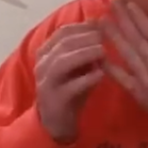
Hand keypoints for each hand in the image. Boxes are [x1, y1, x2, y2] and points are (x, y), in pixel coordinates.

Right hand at [34, 22, 105, 143]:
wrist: (55, 122)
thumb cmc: (69, 90)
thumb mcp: (77, 67)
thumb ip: (85, 50)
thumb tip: (99, 26)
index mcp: (46, 53)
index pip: (62, 32)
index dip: (82, 26)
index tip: (100, 25)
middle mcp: (42, 65)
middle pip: (63, 44)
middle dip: (85, 38)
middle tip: (104, 37)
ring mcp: (47, 83)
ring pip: (62, 62)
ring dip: (84, 54)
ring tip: (102, 51)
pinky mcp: (55, 100)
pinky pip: (70, 87)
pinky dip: (87, 79)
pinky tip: (101, 74)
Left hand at [100, 1, 147, 141]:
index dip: (139, 17)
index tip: (128, 3)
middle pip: (137, 40)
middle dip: (123, 21)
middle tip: (111, 4)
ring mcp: (147, 82)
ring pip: (127, 55)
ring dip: (114, 37)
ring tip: (102, 22)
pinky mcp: (140, 95)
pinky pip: (122, 78)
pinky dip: (110, 67)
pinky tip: (100, 55)